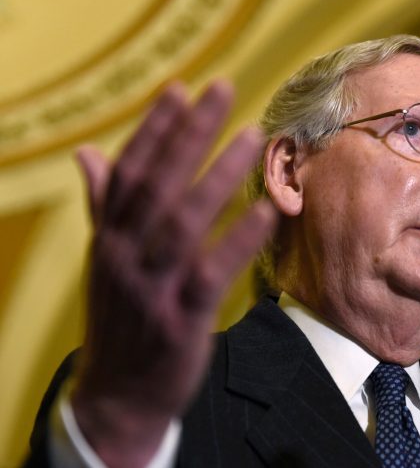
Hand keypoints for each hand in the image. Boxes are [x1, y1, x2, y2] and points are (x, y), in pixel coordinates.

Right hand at [69, 81, 275, 466]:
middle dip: (189, 135)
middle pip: (157, 185)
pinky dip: (238, 241)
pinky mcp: (181, 322)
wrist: (118, 396)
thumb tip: (87, 153)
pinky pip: (211, 274)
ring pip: (184, 223)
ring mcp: (151, 290)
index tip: (181, 90)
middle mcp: (123, 257)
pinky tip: (266, 210)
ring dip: (218, 175)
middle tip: (223, 89)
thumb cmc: (123, 317)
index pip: (129, 173)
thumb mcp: (106, 261)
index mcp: (108, 239)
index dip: (154, 130)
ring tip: (253, 135)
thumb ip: (103, 206)